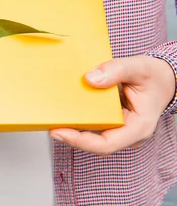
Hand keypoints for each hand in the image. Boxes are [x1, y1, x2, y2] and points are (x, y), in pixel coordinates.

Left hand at [50, 56, 175, 154]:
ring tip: (50, 118)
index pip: (106, 144)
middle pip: (95, 143)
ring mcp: (119, 128)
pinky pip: (93, 123)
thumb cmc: (155, 76)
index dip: (80, 141)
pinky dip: (78, 118)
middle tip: (47, 124)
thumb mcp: (139, 67)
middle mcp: (127, 132)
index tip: (58, 132)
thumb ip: (116, 70)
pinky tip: (63, 110)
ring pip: (92, 135)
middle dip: (70, 136)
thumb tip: (89, 79)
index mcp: (138, 127)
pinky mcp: (112, 121)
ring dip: (72, 128)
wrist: (164, 78)